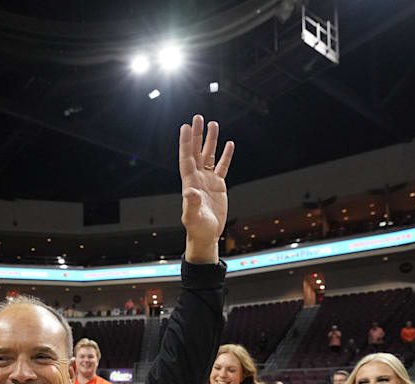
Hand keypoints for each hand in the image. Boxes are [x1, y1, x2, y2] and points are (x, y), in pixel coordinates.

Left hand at [178, 115, 233, 262]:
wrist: (206, 235)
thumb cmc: (197, 228)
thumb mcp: (193, 217)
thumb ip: (191, 204)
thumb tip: (189, 192)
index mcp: (190, 183)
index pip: (187, 158)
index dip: (186, 143)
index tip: (185, 127)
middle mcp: (197, 178)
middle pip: (197, 152)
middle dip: (197, 135)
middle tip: (197, 118)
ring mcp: (208, 181)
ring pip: (209, 156)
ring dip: (211, 141)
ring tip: (213, 124)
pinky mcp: (218, 186)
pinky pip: (222, 167)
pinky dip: (225, 156)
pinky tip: (228, 144)